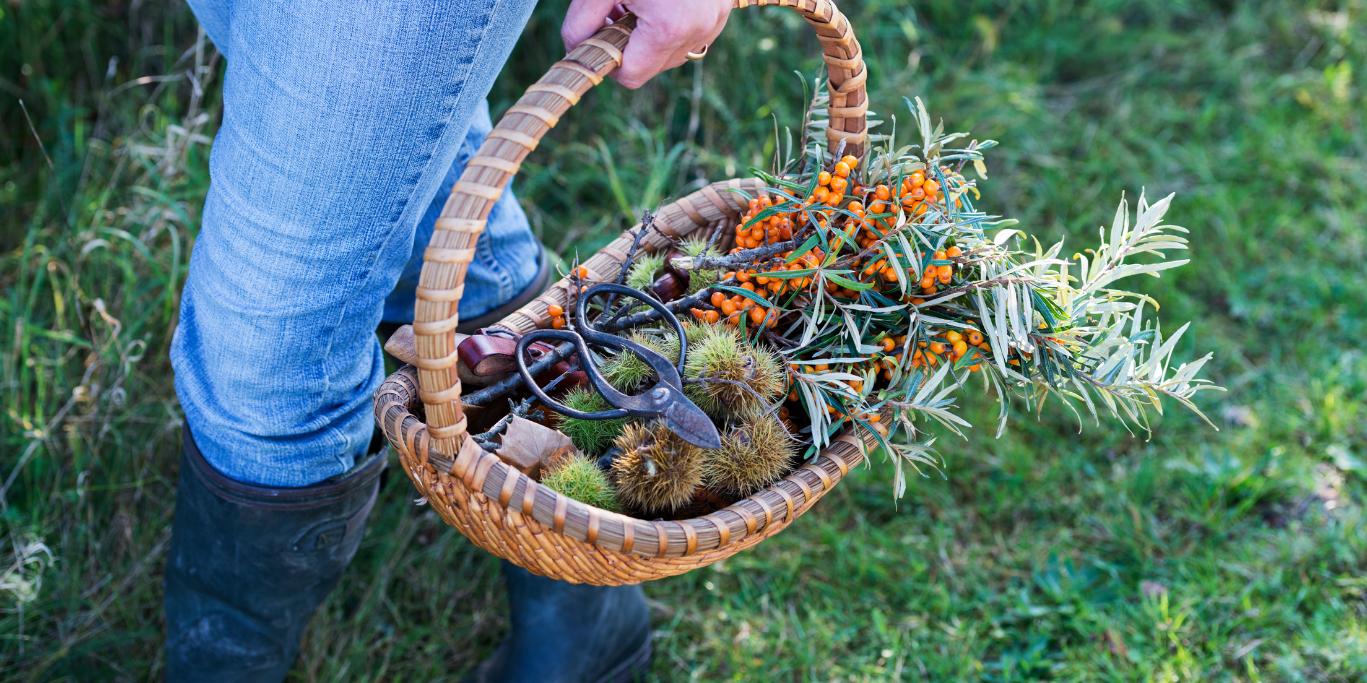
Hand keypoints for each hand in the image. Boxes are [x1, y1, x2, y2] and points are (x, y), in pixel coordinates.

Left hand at [562, 0, 731, 88]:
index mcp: (669, 28)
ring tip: (639, 2)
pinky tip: (659, 1)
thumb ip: (581, 21)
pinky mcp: (722, 10)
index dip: (609, 61)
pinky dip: (671, 25)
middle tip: (616, 11)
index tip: (598, 37)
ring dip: (649, 37)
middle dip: (629, 46)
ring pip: (672, 53)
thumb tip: (575, 48)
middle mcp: (699, 30)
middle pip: (652, 67)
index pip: (632, 75)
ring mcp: (715, 21)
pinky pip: (691, 34)